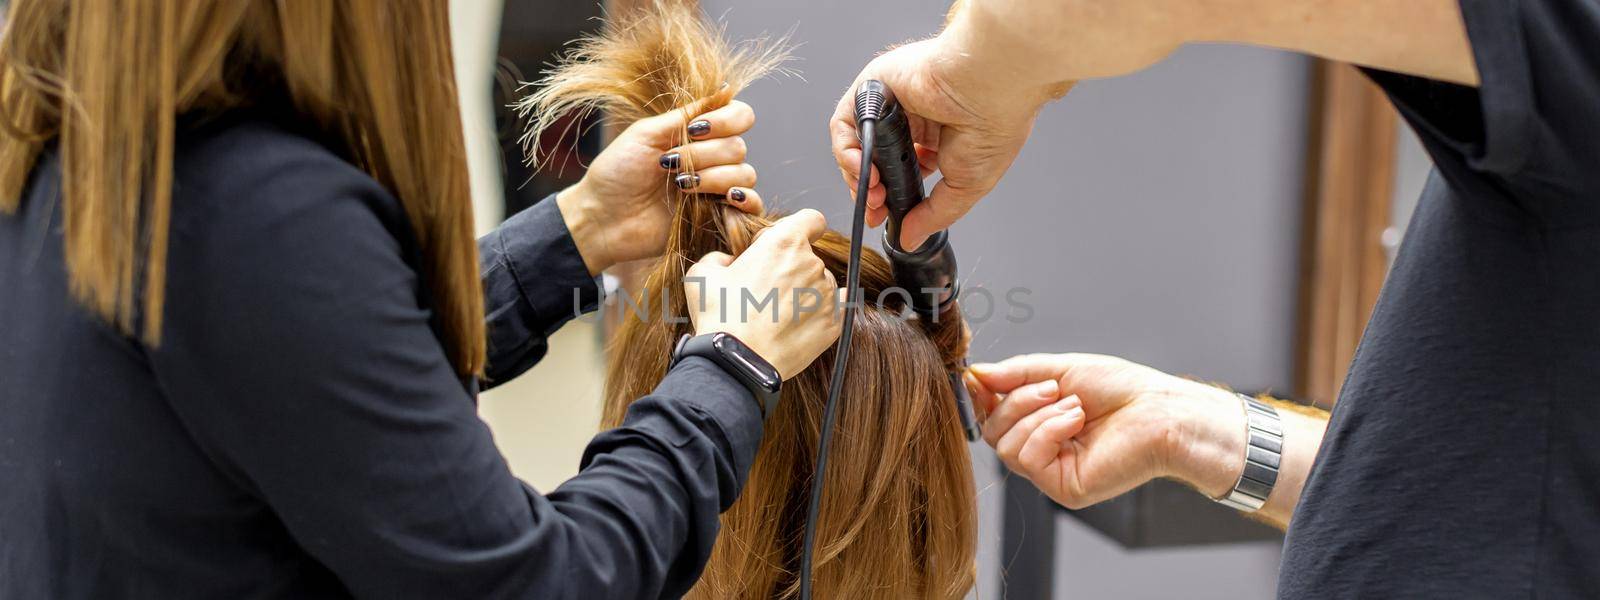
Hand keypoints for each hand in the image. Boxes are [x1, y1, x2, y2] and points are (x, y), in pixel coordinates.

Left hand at [559, 93, 764, 274]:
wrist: (603, 218)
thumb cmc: (617, 173)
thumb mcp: (646, 134)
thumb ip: (687, 115)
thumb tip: (726, 89)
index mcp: (698, 134)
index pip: (739, 116)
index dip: (725, 120)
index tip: (694, 130)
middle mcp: (712, 158)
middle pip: (738, 146)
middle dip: (704, 154)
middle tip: (669, 164)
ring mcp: (716, 188)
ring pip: (745, 173)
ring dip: (714, 177)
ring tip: (680, 186)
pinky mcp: (718, 217)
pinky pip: (753, 205)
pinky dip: (745, 199)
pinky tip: (724, 199)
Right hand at [684, 210, 840, 379]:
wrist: (738, 361)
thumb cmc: (721, 317)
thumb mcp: (703, 273)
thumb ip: (723, 257)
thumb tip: (731, 262)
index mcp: (784, 243)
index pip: (811, 219)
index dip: (799, 228)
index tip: (786, 243)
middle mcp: (812, 263)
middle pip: (810, 256)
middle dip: (791, 268)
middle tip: (766, 290)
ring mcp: (827, 294)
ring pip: (821, 283)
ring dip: (805, 292)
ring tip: (777, 314)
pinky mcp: (834, 322)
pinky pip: (837, 307)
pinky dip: (824, 310)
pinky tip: (806, 319)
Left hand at [829, 37, 1066, 249]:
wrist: (988, 87)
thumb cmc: (993, 126)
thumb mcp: (965, 186)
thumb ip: (932, 215)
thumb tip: (909, 240)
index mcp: (938, 138)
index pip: (899, 171)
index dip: (887, 197)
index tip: (881, 217)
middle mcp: (912, 118)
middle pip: (873, 160)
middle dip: (869, 190)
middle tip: (874, 209)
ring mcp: (891, 102)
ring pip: (856, 144)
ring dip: (857, 174)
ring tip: (872, 191)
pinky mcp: (873, 87)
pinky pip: (846, 122)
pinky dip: (846, 149)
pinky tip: (861, 167)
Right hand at [965, 353, 1244, 508]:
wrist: (1160, 411)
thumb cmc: (1122, 390)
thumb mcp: (1060, 369)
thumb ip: (1016, 373)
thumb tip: (975, 374)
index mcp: (1040, 422)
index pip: (991, 415)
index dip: (981, 397)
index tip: (978, 378)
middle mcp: (1043, 449)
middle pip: (992, 431)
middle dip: (1016, 402)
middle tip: (1052, 388)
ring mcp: (1051, 471)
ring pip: (1006, 446)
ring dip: (1037, 415)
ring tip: (1075, 406)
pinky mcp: (1062, 488)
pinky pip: (1028, 458)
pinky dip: (1049, 431)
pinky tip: (1077, 422)